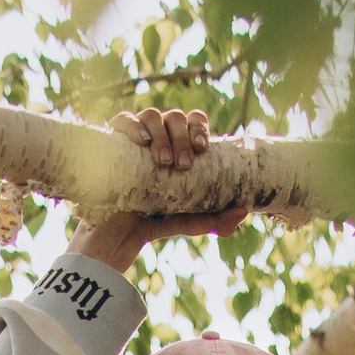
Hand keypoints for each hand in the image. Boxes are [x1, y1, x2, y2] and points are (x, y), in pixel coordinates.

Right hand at [70, 107, 245, 273]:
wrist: (114, 239)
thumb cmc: (150, 224)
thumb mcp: (186, 221)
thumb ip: (213, 220)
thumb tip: (243, 210)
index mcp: (177, 147)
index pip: (192, 121)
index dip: (199, 128)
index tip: (202, 149)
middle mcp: (157, 138)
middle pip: (174, 117)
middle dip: (182, 137)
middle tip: (183, 165)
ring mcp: (133, 139)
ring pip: (152, 115)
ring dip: (162, 134)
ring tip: (163, 162)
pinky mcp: (111, 144)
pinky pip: (122, 120)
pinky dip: (133, 125)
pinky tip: (142, 142)